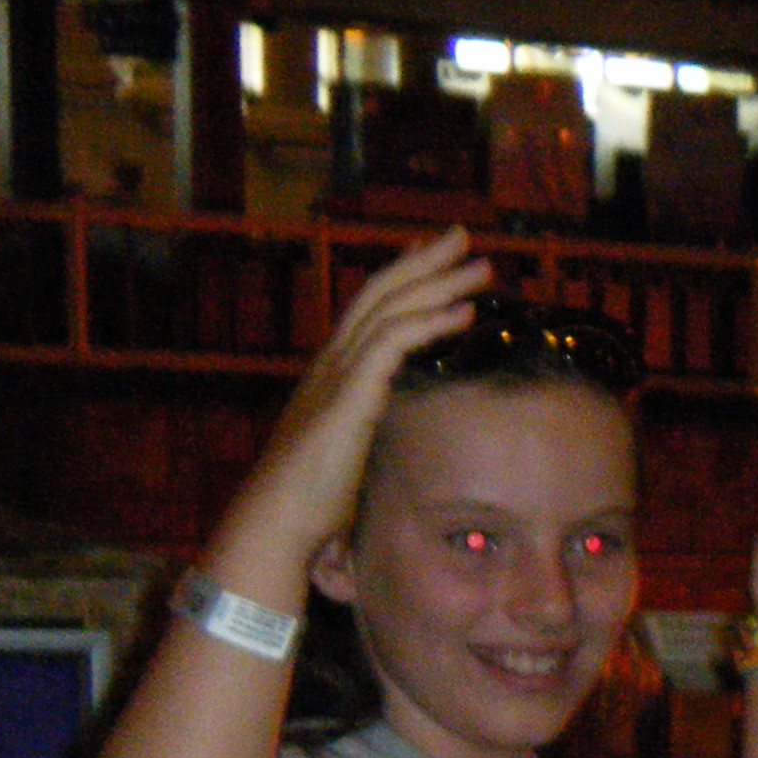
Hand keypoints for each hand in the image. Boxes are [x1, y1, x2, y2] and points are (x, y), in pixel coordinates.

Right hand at [225, 229, 492, 565]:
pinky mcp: (348, 399)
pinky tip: (462, 311)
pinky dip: (429, 323)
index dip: (403, 276)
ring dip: (439, 283)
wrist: (277, 521)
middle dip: (425, 261)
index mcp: (334, 372)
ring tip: (480, 265)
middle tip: (463, 235)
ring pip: (391, 310)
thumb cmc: (313, 498)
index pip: (370, 308)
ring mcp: (338, 376)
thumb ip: (372, 425)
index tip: (434, 253)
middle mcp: (333, 362)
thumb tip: (399, 425)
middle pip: (382, 294)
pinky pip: (391, 345)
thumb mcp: (350, 448)